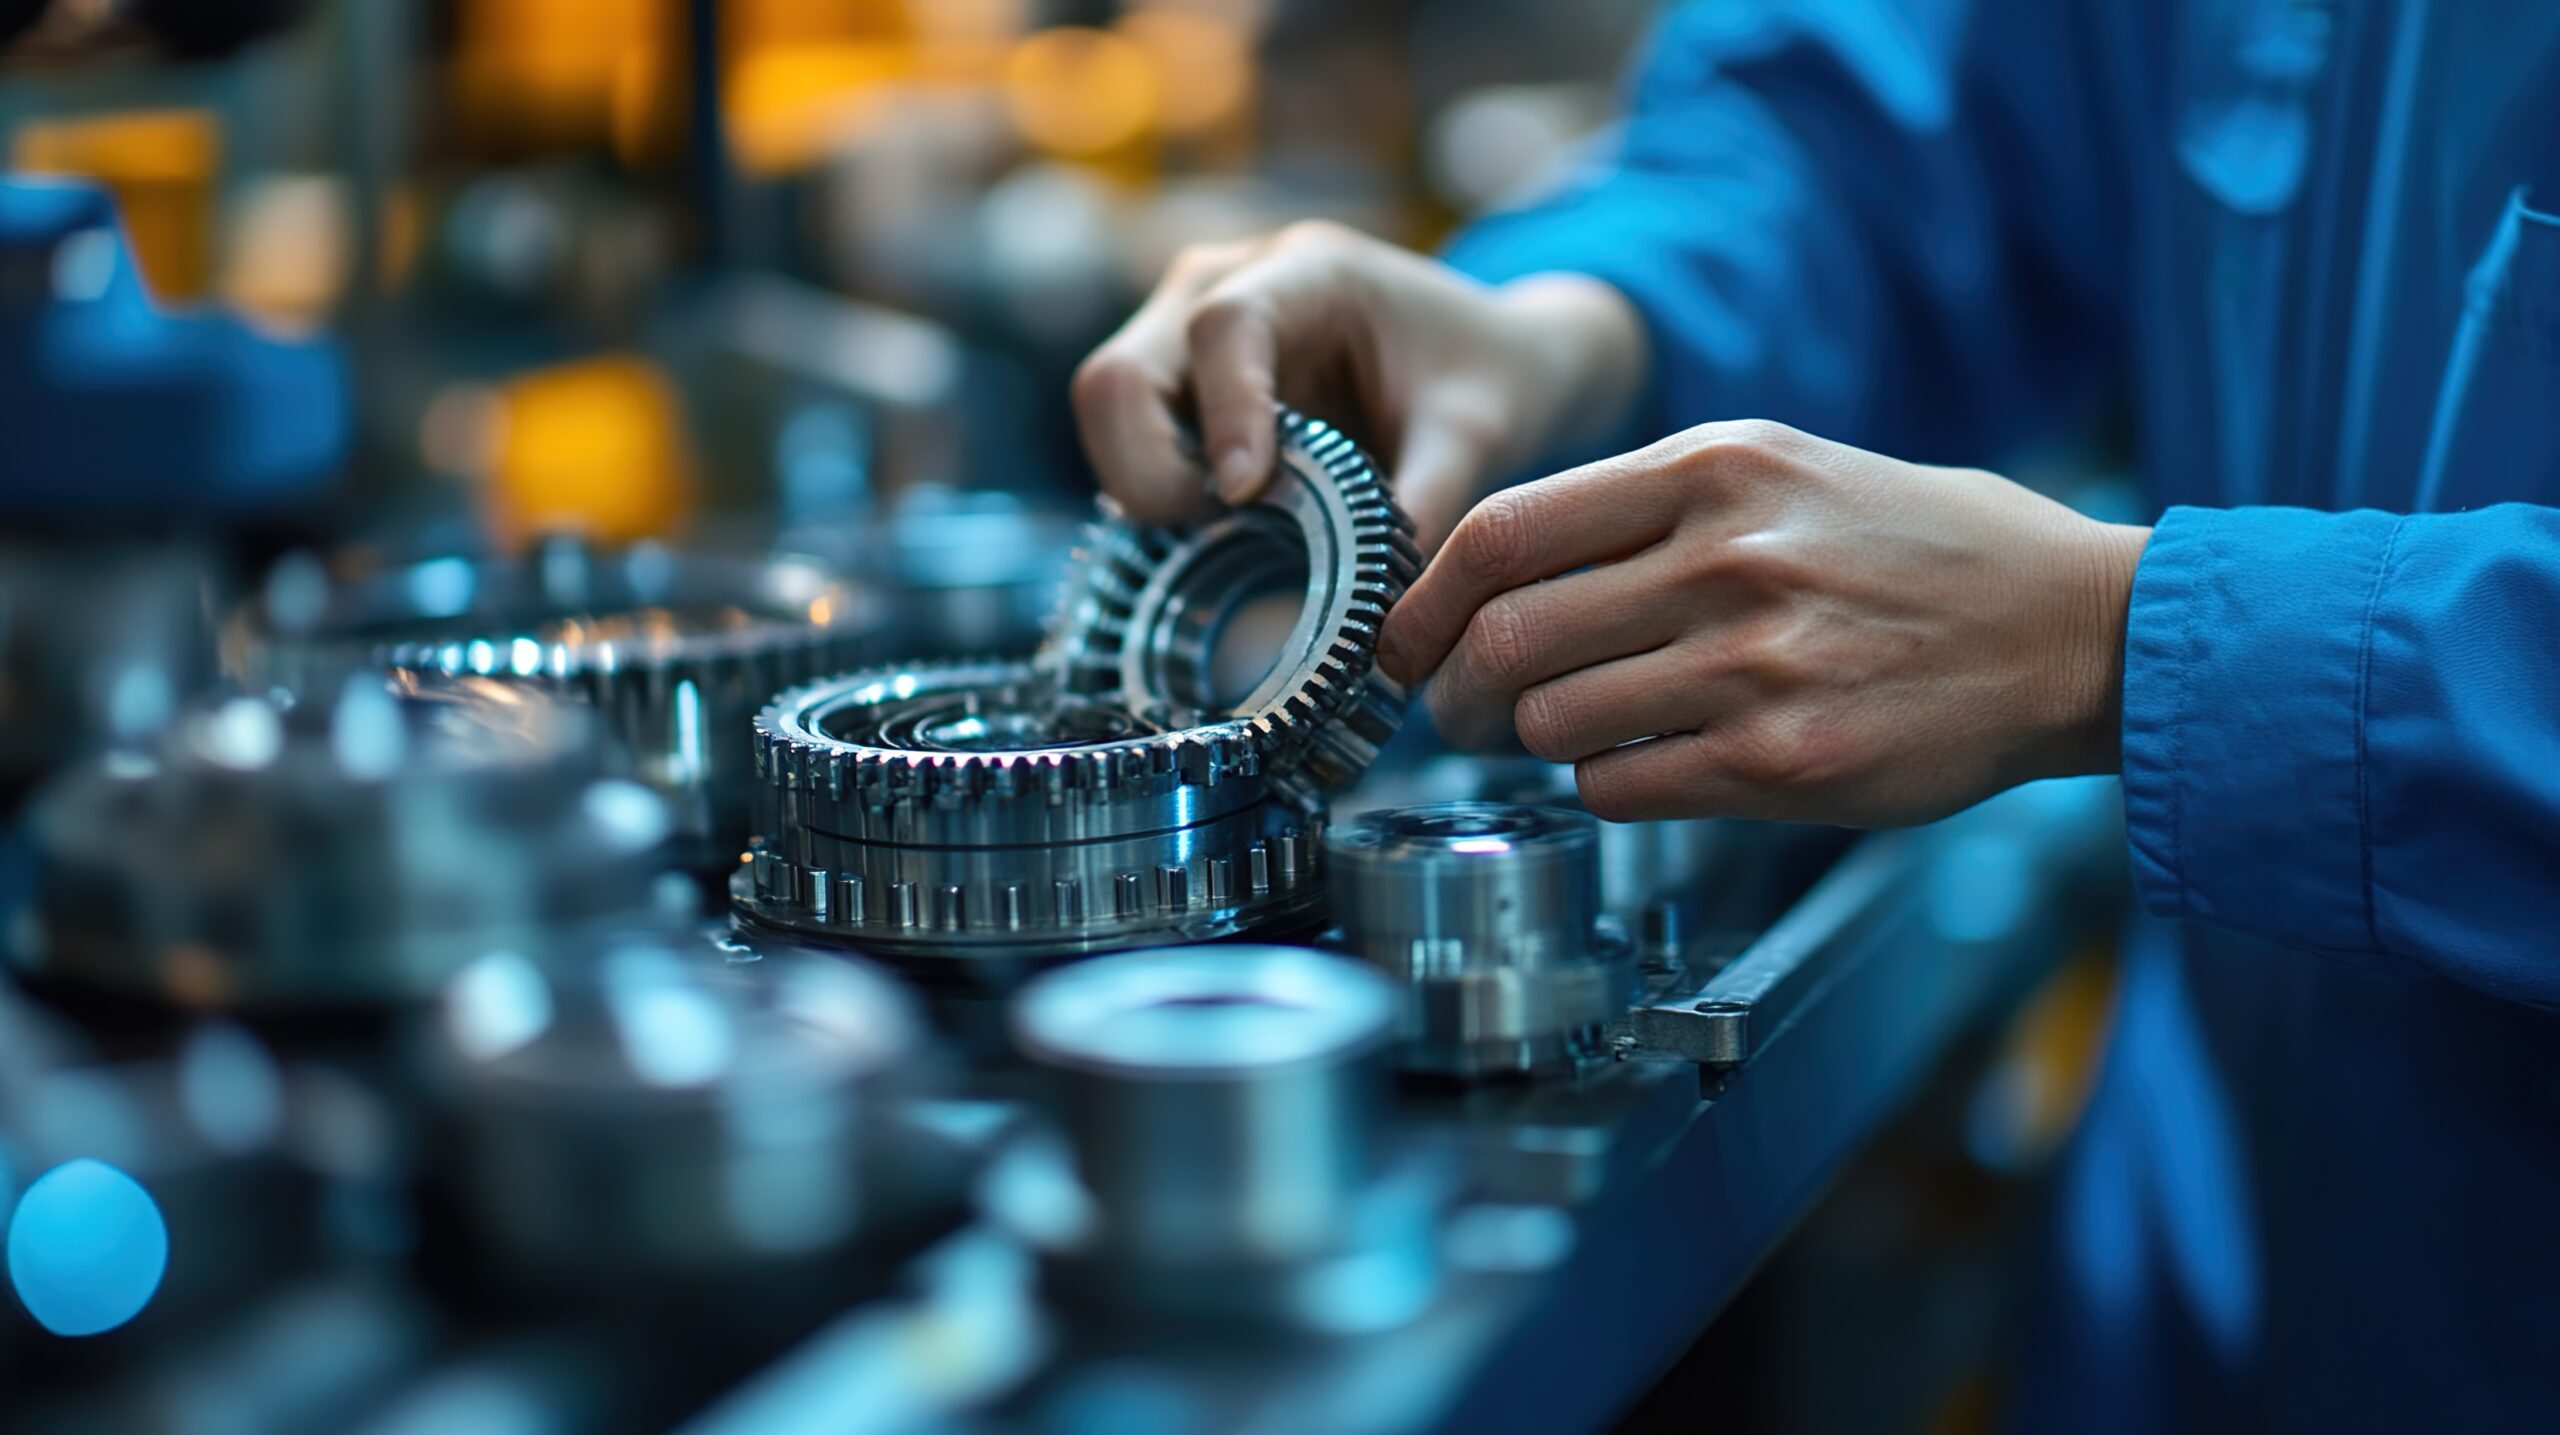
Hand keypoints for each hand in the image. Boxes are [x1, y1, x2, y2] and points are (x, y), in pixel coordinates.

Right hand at [1071, 221, 1644, 547]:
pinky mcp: (1174, 390)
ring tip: (1235, 527)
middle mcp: (1221, 286)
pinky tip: (1225, 524)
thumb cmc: (1482, 378)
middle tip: (1219, 526)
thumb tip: (1378, 620)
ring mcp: (1183, 335)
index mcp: (1309, 271)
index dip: (1225, 413)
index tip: (1247, 492)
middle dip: (1148, 470)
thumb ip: (1430, 505)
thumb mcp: (1477, 437)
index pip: (1224, 325)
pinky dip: (1159, 496)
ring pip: (1106, 412)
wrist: (1479, 360)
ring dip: (1149, 488)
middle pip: (1117, 374)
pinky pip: (1127, 445)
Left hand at [1376, 420, 2150, 825]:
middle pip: (1507, 639)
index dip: (1424, 600)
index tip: (1403, 637)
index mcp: (1713, 469)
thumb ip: (1647, 507)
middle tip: (1453, 715)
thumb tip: (1501, 572)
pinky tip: (1640, 766)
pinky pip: (1625, 787)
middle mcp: (1728, 559)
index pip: (1500, 532)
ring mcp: (1757, 666)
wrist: (2069, 629)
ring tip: (1554, 741)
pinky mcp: (1786, 762)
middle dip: (1452, 693)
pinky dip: (1605, 785)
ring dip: (1529, 745)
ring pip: (1553, 723)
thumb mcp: (1782, 470)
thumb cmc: (1917, 547)